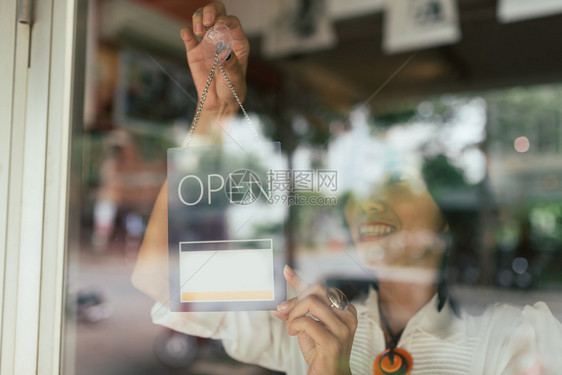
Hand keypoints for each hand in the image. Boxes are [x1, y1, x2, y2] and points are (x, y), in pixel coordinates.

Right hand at [180, 2, 248, 118]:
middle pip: (217, 12)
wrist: (218, 103)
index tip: (218, 25)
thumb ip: (230, 64)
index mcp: (237, 42)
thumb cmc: (232, 90)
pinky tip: (188, 35)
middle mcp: (222, 38)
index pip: (232, 22)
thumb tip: (222, 49)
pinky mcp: (193, 51)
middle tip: (207, 21)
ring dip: (198, 18)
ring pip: (201, 19)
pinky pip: (188, 36)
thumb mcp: (235, 79)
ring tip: (199, 31)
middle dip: (211, 11)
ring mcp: (207, 43)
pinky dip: (186, 32)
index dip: (225, 19)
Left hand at [272, 266, 357, 374]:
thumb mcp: (308, 327)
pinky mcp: (333, 341)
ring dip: (294, 313)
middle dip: (296, 299)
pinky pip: (306, 321)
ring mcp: (342, 328)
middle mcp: (348, 316)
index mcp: (346, 310)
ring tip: (292, 326)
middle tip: (286, 312)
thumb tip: (279, 305)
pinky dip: (295, 325)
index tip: (286, 271)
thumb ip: (297, 313)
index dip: (301, 279)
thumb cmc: (320, 351)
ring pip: (311, 302)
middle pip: (317, 290)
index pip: (322, 288)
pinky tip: (294, 333)